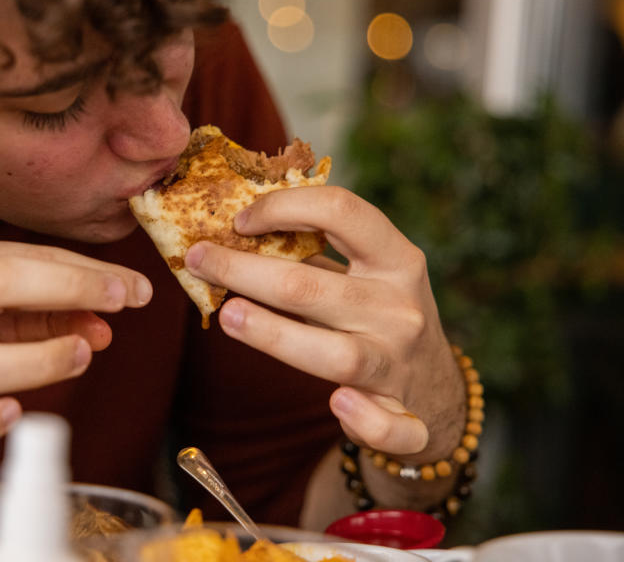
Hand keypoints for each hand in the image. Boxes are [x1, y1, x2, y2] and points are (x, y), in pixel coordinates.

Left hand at [184, 186, 464, 461]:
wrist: (435, 389)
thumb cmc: (377, 317)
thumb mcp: (362, 275)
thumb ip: (310, 256)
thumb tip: (228, 234)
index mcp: (396, 259)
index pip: (343, 212)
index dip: (284, 207)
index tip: (238, 220)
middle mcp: (400, 308)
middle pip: (313, 287)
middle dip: (246, 271)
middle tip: (198, 260)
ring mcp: (400, 364)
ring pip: (339, 355)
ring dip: (277, 335)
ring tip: (228, 317)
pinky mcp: (406, 419)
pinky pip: (390, 426)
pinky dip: (367, 420)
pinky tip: (338, 404)